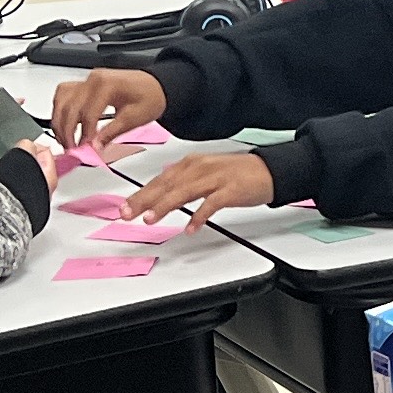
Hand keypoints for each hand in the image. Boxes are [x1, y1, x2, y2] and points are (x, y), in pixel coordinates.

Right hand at [50, 69, 167, 147]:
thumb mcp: (134, 119)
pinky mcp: (85, 84)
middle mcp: (94, 79)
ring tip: (65, 139)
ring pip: (62, 99)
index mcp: (107, 85)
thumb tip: (94, 146)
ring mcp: (88, 80)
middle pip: (70, 106)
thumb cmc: (150, 97)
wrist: (156, 86)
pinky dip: (60, 109)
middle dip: (67, 131)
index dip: (84, 133)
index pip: (88, 113)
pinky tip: (63, 123)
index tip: (84, 148)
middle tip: (71, 148)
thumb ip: (111, 133)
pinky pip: (64, 94)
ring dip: (59, 121)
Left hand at [125, 148, 273, 224]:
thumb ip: (183, 181)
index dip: (141, 194)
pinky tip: (190, 227)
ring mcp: (214, 178)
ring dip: (164, 206)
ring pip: (183, 192)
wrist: (267, 170)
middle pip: (166, 185)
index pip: (160, 180)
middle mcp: (199, 168)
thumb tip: (161, 193)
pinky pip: (211, 204)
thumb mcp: (204, 172)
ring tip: (150, 219)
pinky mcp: (230, 190)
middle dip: (144, 200)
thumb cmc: (235, 173)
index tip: (125, 207)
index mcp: (191, 164)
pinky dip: (199, 216)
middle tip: (127, 214)